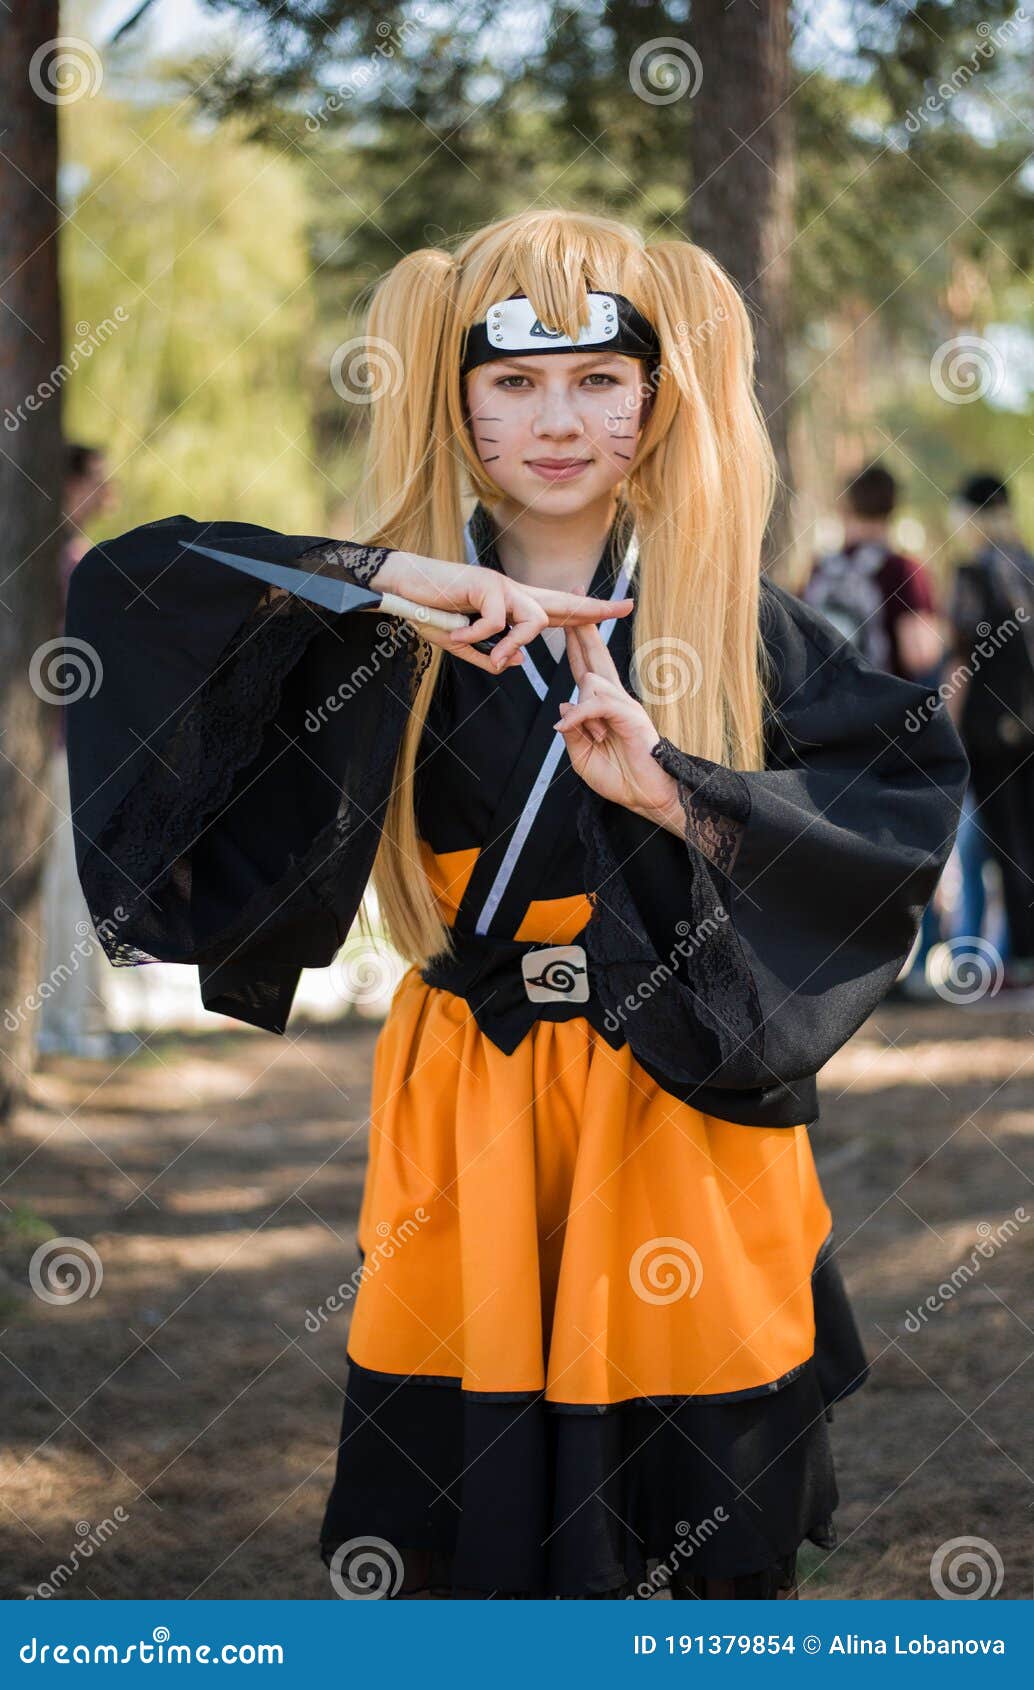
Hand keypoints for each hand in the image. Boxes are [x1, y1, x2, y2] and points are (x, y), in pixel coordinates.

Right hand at [371, 550, 632, 675]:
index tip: (616, 610)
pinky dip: (477, 637)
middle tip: (627, 607)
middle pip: (562, 601)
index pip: (556, 609)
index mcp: (511, 605)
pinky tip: (455, 635)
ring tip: (491, 657)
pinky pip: (496, 622)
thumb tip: (514, 664)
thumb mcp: (462, 644)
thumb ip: (488, 655)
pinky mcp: (486, 585)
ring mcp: (501, 586)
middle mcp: (512, 592)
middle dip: (596, 608)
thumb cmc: (430, 611)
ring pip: (533, 620)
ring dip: (513, 646)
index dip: (586, 611)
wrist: (403, 587)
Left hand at [553, 622, 684, 829]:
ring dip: (582, 711)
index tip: (567, 615)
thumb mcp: (581, 755)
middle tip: (571, 592)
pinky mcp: (631, 716)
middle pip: (594, 654)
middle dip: (581, 625)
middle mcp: (615, 698)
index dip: (576, 640)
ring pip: (591, 682)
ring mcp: (625, 705)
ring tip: (596, 740)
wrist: (647, 797)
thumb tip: (566, 702)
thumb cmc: (618, 777)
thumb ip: (573, 729)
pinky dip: (580, 716)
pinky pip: (597, 704)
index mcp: (603, 705)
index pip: (585, 665)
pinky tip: (569, 728)